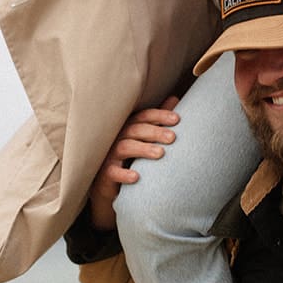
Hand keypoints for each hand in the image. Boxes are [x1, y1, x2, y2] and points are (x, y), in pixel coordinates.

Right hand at [88, 99, 179, 230]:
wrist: (109, 184)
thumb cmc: (129, 157)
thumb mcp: (144, 138)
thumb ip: (157, 120)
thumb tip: (174, 98)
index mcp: (129, 127)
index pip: (144, 116)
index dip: (159, 115)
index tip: (177, 119)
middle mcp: (118, 137)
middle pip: (136, 130)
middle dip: (155, 132)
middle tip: (173, 137)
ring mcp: (109, 154)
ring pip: (125, 147)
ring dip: (143, 149)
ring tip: (161, 153)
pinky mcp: (105, 173)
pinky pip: (113, 172)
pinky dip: (124, 174)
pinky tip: (137, 177)